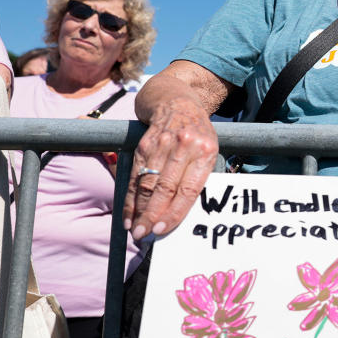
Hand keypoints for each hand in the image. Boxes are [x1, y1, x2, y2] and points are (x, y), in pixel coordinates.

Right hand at [122, 97, 219, 239]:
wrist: (178, 102)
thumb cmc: (198, 136)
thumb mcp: (209, 151)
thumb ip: (199, 177)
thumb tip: (182, 214)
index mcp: (206, 151)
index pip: (189, 189)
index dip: (174, 211)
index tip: (162, 229)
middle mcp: (184, 146)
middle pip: (165, 188)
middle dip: (152, 215)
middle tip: (144, 235)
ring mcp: (162, 143)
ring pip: (148, 183)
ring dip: (139, 210)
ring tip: (134, 230)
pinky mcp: (145, 143)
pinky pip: (136, 174)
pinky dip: (131, 197)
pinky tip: (128, 214)